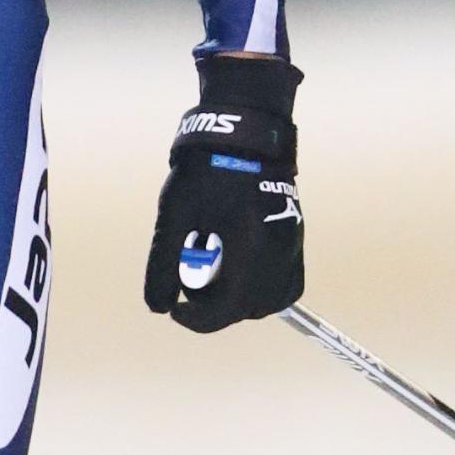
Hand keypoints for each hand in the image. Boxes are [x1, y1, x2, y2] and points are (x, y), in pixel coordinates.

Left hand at [143, 52, 303, 331]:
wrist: (241, 135)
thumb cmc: (204, 172)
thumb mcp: (173, 218)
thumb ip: (163, 266)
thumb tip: (159, 307)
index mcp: (247, 252)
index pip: (224, 311)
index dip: (195, 319)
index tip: (175, 309)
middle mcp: (277, 255)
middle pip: (247, 310)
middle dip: (216, 306)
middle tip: (192, 276)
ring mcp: (291, 245)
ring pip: (271, 301)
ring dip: (240, 298)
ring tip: (215, 268)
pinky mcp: (296, 236)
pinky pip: (286, 283)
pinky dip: (263, 287)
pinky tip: (238, 266)